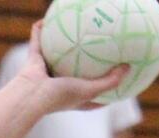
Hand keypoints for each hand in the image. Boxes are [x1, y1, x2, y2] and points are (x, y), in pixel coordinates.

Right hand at [14, 21, 129, 113]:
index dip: (104, 90)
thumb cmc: (60, 97)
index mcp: (72, 98)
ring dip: (59, 45)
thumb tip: (128, 67)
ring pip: (54, 55)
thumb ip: (110, 80)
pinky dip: (39, 31)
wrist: (30, 96)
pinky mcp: (33, 61)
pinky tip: (46, 19)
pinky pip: (37, 41)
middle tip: (96, 53)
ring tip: (69, 31)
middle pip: (74, 72)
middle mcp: (58, 86)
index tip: (115, 81)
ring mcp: (45, 73)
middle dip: (82, 63)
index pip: (92, 96)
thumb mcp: (91, 90)